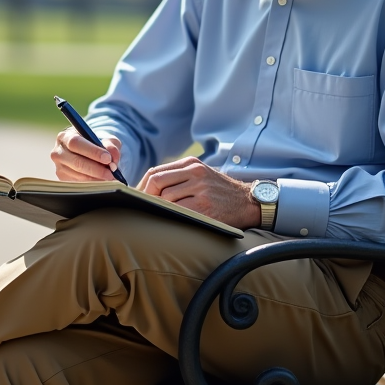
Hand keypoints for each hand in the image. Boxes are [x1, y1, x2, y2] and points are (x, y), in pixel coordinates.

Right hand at [51, 128, 122, 181]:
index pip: (76, 143)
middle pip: (76, 162)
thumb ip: (110, 144)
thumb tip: (113, 157)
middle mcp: (58, 152)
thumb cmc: (95, 142)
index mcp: (65, 136)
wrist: (87, 151)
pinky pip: (79, 183)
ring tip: (111, 177)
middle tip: (112, 172)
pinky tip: (102, 180)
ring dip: (97, 178)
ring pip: (78, 175)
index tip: (108, 158)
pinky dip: (93, 183)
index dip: (92, 151)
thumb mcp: (104, 139)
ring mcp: (59, 167)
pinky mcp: (63, 179)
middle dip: (96, 169)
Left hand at [138, 157, 260, 229]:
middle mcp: (195, 172)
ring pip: (165, 198)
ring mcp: (201, 189)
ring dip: (158, 208)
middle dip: (145, 197)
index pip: (156, 172)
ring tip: (156, 216)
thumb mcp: (202, 175)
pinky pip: (179, 211)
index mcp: (191, 163)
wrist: (249, 202)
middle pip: (156, 182)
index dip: (141, 186)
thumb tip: (147, 191)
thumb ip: (179, 177)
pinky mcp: (205, 207)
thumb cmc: (220, 192)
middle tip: (142, 209)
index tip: (136, 198)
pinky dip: (171, 216)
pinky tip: (170, 221)